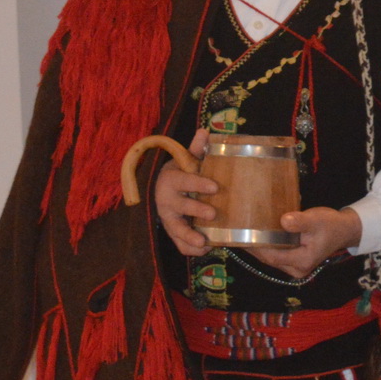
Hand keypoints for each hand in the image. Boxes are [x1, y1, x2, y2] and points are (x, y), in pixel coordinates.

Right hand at [153, 128, 217, 256]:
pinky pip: (178, 244)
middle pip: (180, 206)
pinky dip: (190, 249)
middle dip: (196, 210)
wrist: (166, 189)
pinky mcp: (172, 232)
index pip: (184, 180)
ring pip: (176, 229)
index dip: (198, 183)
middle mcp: (166, 200)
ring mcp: (168, 218)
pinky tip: (206, 249)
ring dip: (189, 236)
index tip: (214, 186)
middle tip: (213, 214)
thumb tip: (205, 130)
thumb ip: (196, 148)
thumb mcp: (187, 160)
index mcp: (171, 179)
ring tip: (204, 242)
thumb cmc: (183, 173)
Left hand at [248, 207, 362, 279]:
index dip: (256, 247)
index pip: (272, 256)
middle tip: (237, 233)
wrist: (344, 230)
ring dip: (258, 247)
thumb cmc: (331, 224)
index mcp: (302, 261)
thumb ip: (301, 222)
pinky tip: (257, 235)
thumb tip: (283, 221)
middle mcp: (296, 269)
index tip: (242, 235)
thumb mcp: (317, 219)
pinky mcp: (294, 261)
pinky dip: (266, 246)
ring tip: (243, 233)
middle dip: (253, 247)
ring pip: (271, 258)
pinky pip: (276, 254)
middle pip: (269, 259)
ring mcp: (295, 267)